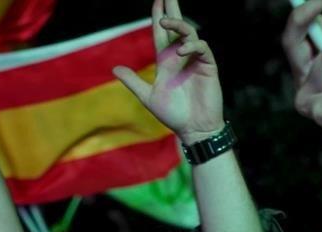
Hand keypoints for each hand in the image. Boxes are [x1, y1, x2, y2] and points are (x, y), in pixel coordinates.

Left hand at [114, 0, 223, 143]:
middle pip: (177, 26)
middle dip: (173, 9)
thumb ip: (133, 82)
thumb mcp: (148, 97)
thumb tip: (114, 69)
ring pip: (189, 33)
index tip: (157, 0)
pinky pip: (202, 48)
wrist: (193, 129)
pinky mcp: (208, 66)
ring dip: (178, 25)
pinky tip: (182, 50)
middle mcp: (180, 56)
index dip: (158, 17)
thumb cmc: (173, 114)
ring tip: (166, 21)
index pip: (161, 34)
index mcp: (165, 61)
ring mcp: (195, 60)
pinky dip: (192, 45)